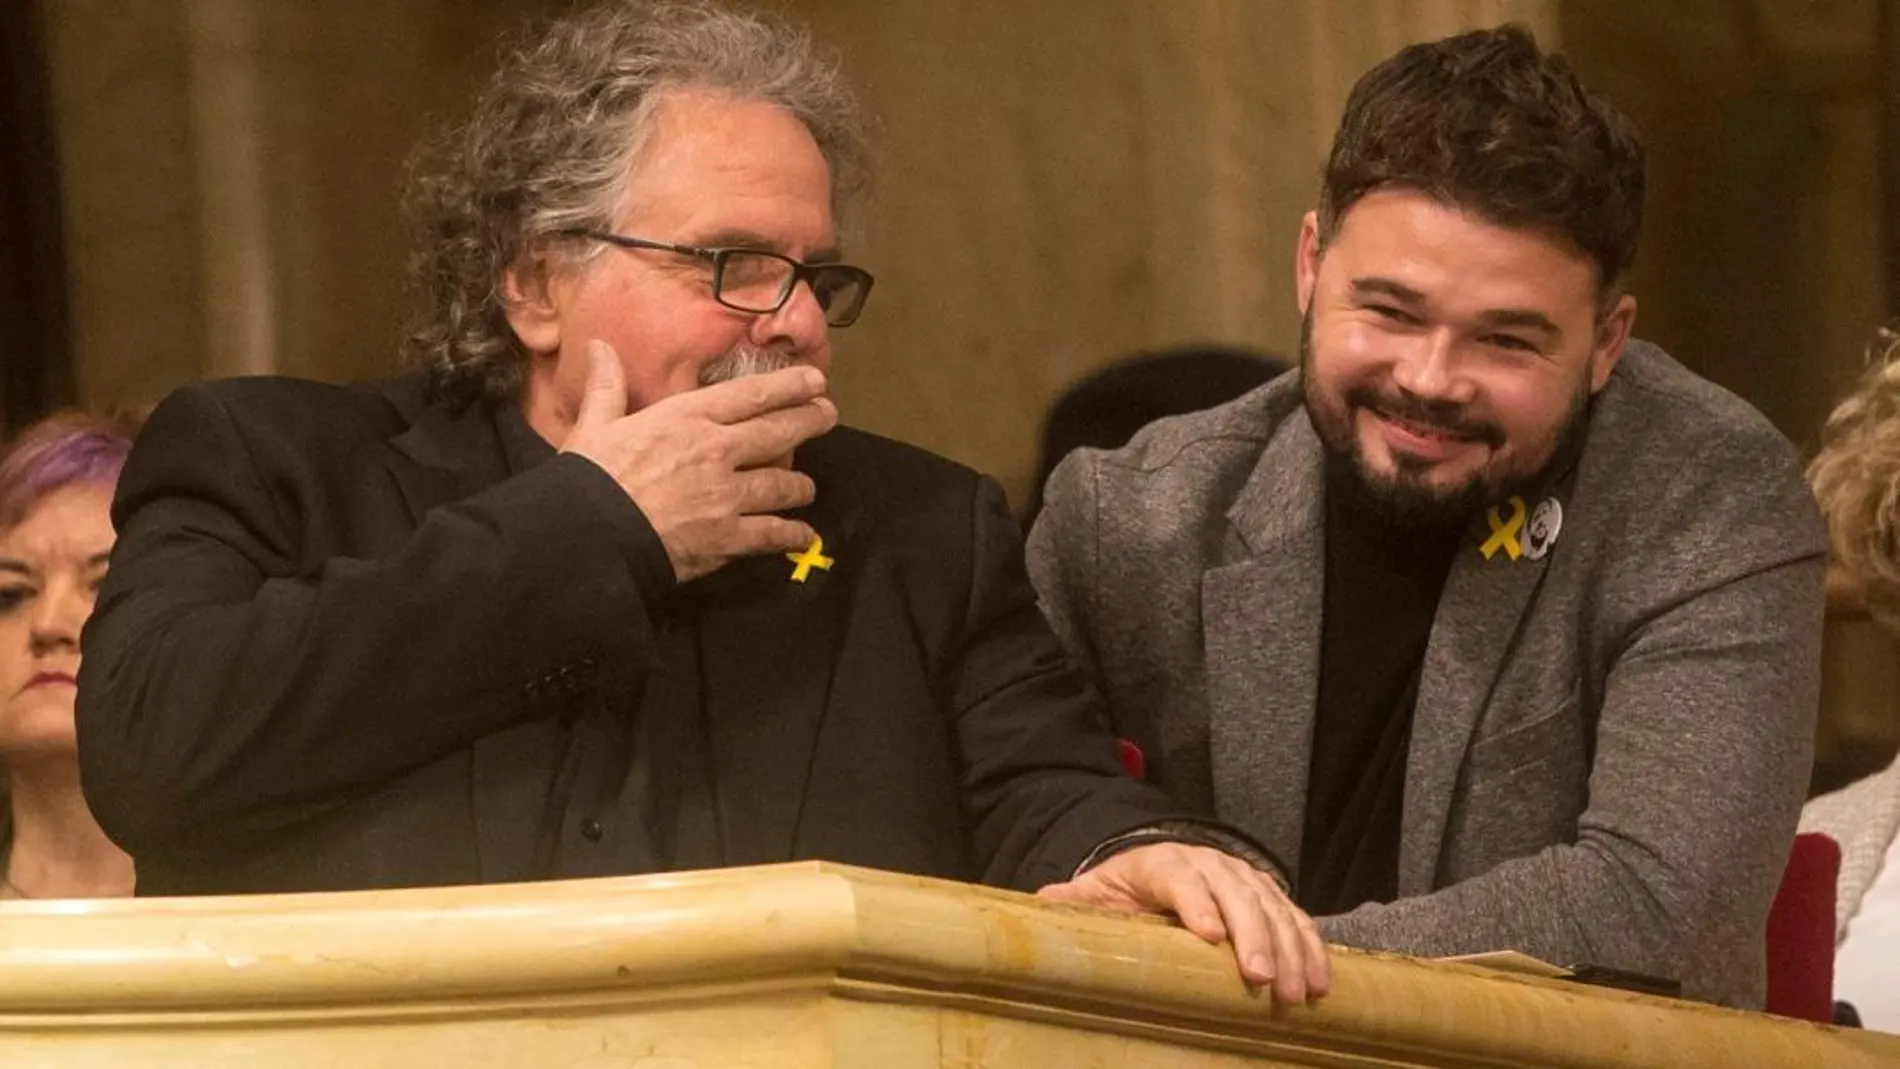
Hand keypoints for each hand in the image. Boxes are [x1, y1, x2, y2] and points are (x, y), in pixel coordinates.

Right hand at [560, 341, 838, 581]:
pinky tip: (803, 534)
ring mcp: (727, 496)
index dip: (788, 386)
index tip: (815, 380)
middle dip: (809, 421)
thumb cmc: (590, 478)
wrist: (589, 536)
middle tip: (829, 415)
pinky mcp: (728, 537)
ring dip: (800, 485)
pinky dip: (791, 533)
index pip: (750, 395)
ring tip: (808, 486)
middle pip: (778, 432)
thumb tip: (600, 345)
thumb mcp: (593, 424)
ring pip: (781, 484)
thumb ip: (607, 386)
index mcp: (687, 418)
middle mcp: (716, 451)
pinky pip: (771, 533)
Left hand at [1038, 842, 1330, 1004]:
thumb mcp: (1096, 891)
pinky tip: (1322, 982)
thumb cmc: (1125, 888)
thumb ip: (1075, 900)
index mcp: (1163, 863)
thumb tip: (1044, 899)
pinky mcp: (1268, 895)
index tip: (1210, 936)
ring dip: (1290, 949)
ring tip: (1298, 992)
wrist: (1158, 863)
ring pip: (1273, 907)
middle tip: (1262, 980)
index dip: (1196, 904)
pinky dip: (1311, 946)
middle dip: (1253, 936)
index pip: (1181, 878)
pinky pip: (1296, 917)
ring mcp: (1243, 877)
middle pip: (1236, 894)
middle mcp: (1209, 863)